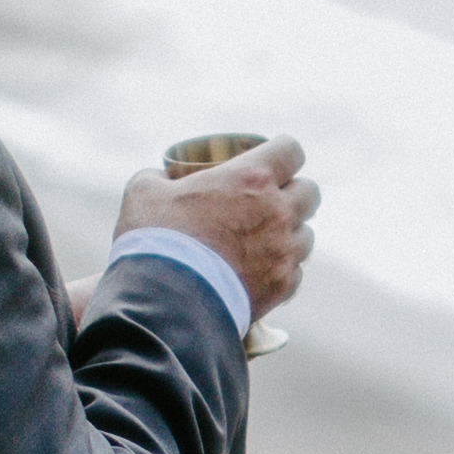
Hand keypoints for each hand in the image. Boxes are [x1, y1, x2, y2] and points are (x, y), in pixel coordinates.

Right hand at [123, 134, 315, 323]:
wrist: (165, 302)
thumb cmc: (155, 241)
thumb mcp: (144, 193)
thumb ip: (159, 177)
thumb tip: (162, 179)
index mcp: (252, 178)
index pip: (290, 151)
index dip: (283, 153)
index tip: (273, 160)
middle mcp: (278, 211)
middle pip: (310, 192)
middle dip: (294, 193)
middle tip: (272, 200)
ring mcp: (284, 251)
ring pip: (306, 235)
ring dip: (291, 234)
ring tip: (266, 240)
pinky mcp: (283, 287)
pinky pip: (295, 273)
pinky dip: (282, 271)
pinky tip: (261, 273)